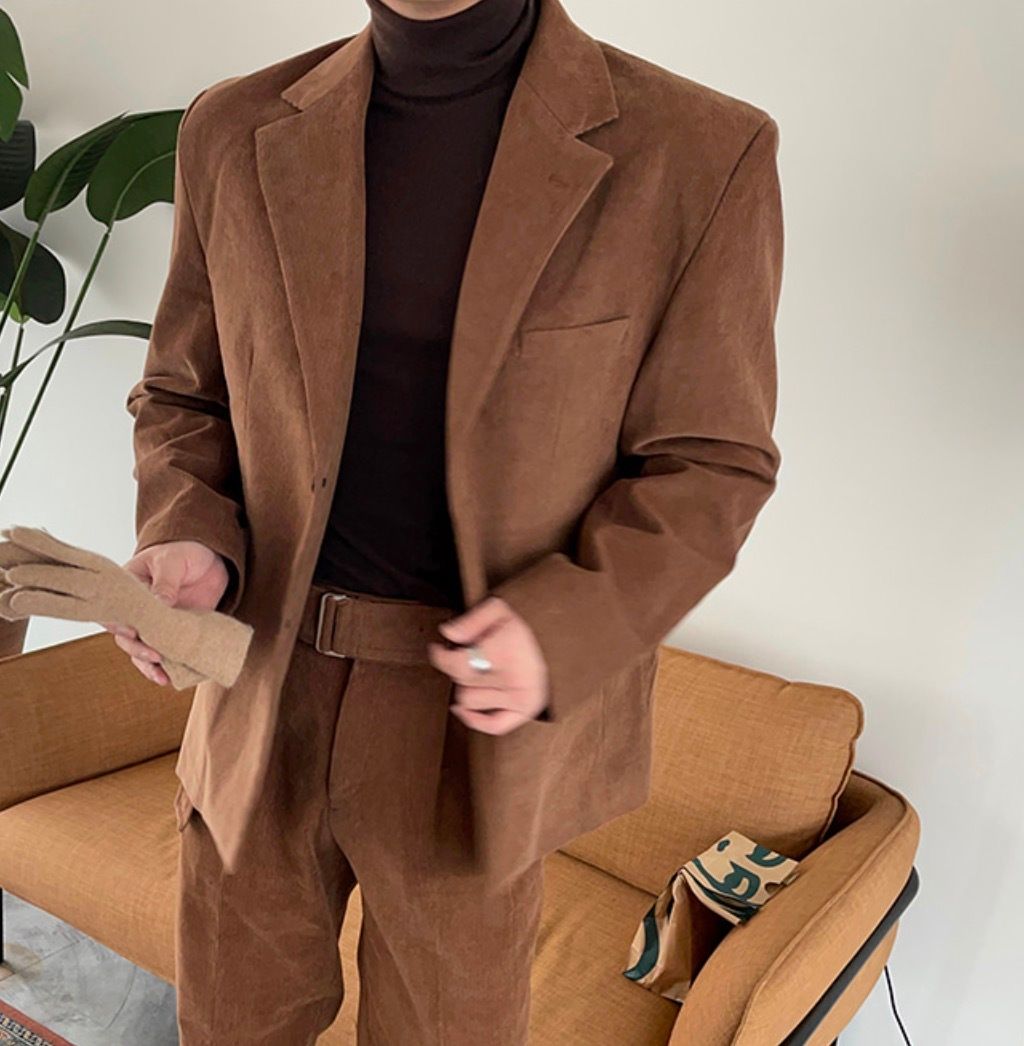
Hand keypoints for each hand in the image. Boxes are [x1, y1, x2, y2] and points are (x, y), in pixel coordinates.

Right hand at [101, 540, 227, 685]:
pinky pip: (168, 652)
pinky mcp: (175, 632)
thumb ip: (165, 582)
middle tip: (155, 656)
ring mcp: (156, 624)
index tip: (132, 633)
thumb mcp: (172, 561)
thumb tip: (160, 603)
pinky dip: (170, 666)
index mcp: (127, 590)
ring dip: (151, 666)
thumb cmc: (183, 553)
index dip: (119, 625)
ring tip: (163, 677)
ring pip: (144, 650)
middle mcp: (137, 611)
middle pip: (127, 637)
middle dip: (138, 650)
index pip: (114, 611)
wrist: (210, 559)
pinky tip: (174, 677)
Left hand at [426, 595, 548, 735]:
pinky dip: (475, 720)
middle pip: (461, 681)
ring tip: (478, 670)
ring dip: (468, 685)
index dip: (441, 656)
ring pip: (469, 700)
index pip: (456, 665)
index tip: (438, 649)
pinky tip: (463, 709)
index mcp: (505, 651)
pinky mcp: (526, 708)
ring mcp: (519, 696)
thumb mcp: (499, 606)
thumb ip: (473, 619)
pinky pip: (493, 725)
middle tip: (467, 653)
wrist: (563, 633)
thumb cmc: (530, 618)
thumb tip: (448, 633)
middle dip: (459, 665)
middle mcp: (512, 677)